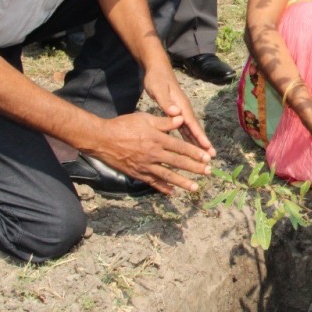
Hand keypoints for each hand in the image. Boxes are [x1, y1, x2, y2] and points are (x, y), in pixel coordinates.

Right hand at [89, 112, 211, 193]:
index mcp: (157, 139)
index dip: (195, 153)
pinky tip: (172, 192)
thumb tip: (181, 118)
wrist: (102, 139)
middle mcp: (154, 154)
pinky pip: (153, 182)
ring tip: (195, 187)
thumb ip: (164, 121)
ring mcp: (146, 166)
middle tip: (208, 173)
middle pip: (178, 163)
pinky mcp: (138, 173)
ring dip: (183, 182)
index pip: (181, 147)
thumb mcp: (145, 118)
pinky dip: (163, 188)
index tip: (207, 157)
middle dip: (195, 168)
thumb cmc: (124, 125)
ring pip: (168, 176)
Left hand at [144, 67, 215, 157]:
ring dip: (197, 142)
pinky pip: (184, 128)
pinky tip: (190, 146)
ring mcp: (181, 111)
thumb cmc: (157, 78)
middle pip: (195, 129)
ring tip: (204, 155)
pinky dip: (188, 137)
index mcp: (181, 105)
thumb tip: (176, 113)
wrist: (156, 69)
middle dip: (203, 142)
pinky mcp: (176, 113)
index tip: (207, 147)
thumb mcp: (159, 89)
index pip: (192, 123)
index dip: (200, 136)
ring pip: (190, 130)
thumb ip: (166, 101)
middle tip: (212, 156)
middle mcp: (184, 109)